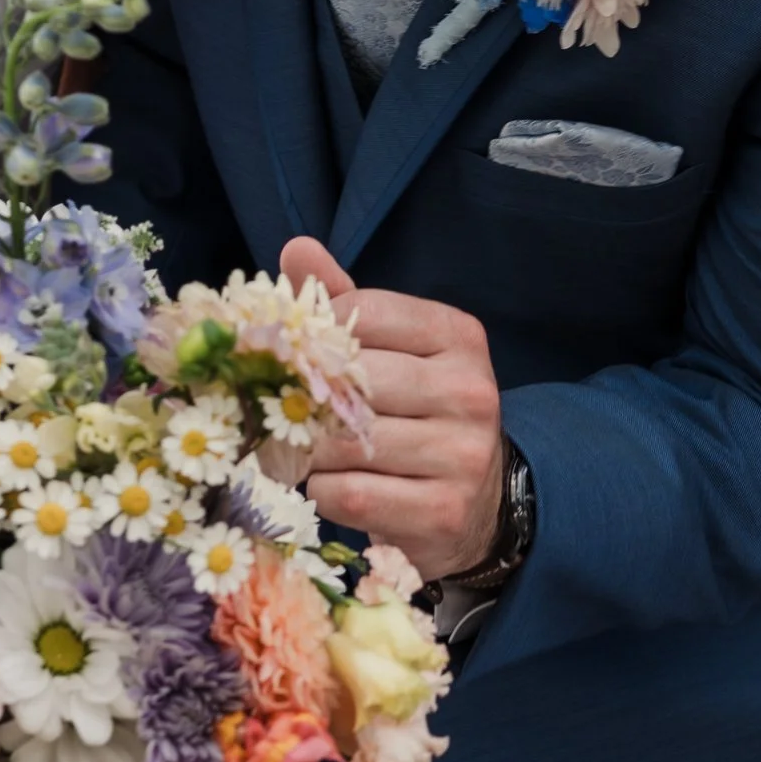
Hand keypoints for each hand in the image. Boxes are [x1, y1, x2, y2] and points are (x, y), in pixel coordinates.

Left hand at [280, 236, 506, 579]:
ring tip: (306, 450)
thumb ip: (346, 302)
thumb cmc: (417, 414)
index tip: (300, 352)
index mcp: (458, 337)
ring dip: (309, 450)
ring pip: (345, 442)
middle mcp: (469, 391)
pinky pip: (351, 495)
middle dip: (305, 396)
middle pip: (353, 380)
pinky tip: (333, 486)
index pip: (365, 311)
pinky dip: (325, 492)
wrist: (478, 503)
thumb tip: (297, 250)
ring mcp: (462, 455)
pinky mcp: (444, 511)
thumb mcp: (394, 350)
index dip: (315, 331)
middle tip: (282, 408)